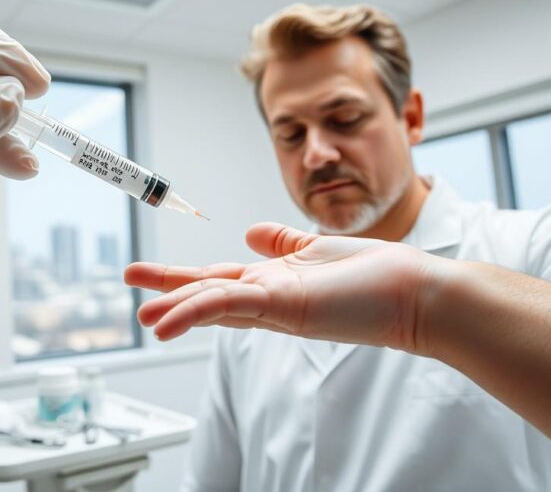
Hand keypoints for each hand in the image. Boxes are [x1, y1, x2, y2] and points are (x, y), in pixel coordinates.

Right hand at [126, 222, 448, 352]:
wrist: (419, 293)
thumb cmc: (379, 274)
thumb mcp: (317, 249)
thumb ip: (283, 242)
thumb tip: (251, 231)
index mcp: (275, 282)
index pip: (219, 278)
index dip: (183, 278)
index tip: (151, 275)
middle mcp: (270, 296)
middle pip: (208, 292)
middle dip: (168, 293)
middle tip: (131, 294)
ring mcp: (276, 303)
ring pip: (214, 302)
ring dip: (175, 309)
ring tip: (142, 316)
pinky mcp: (287, 305)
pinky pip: (230, 304)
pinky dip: (196, 311)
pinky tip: (168, 319)